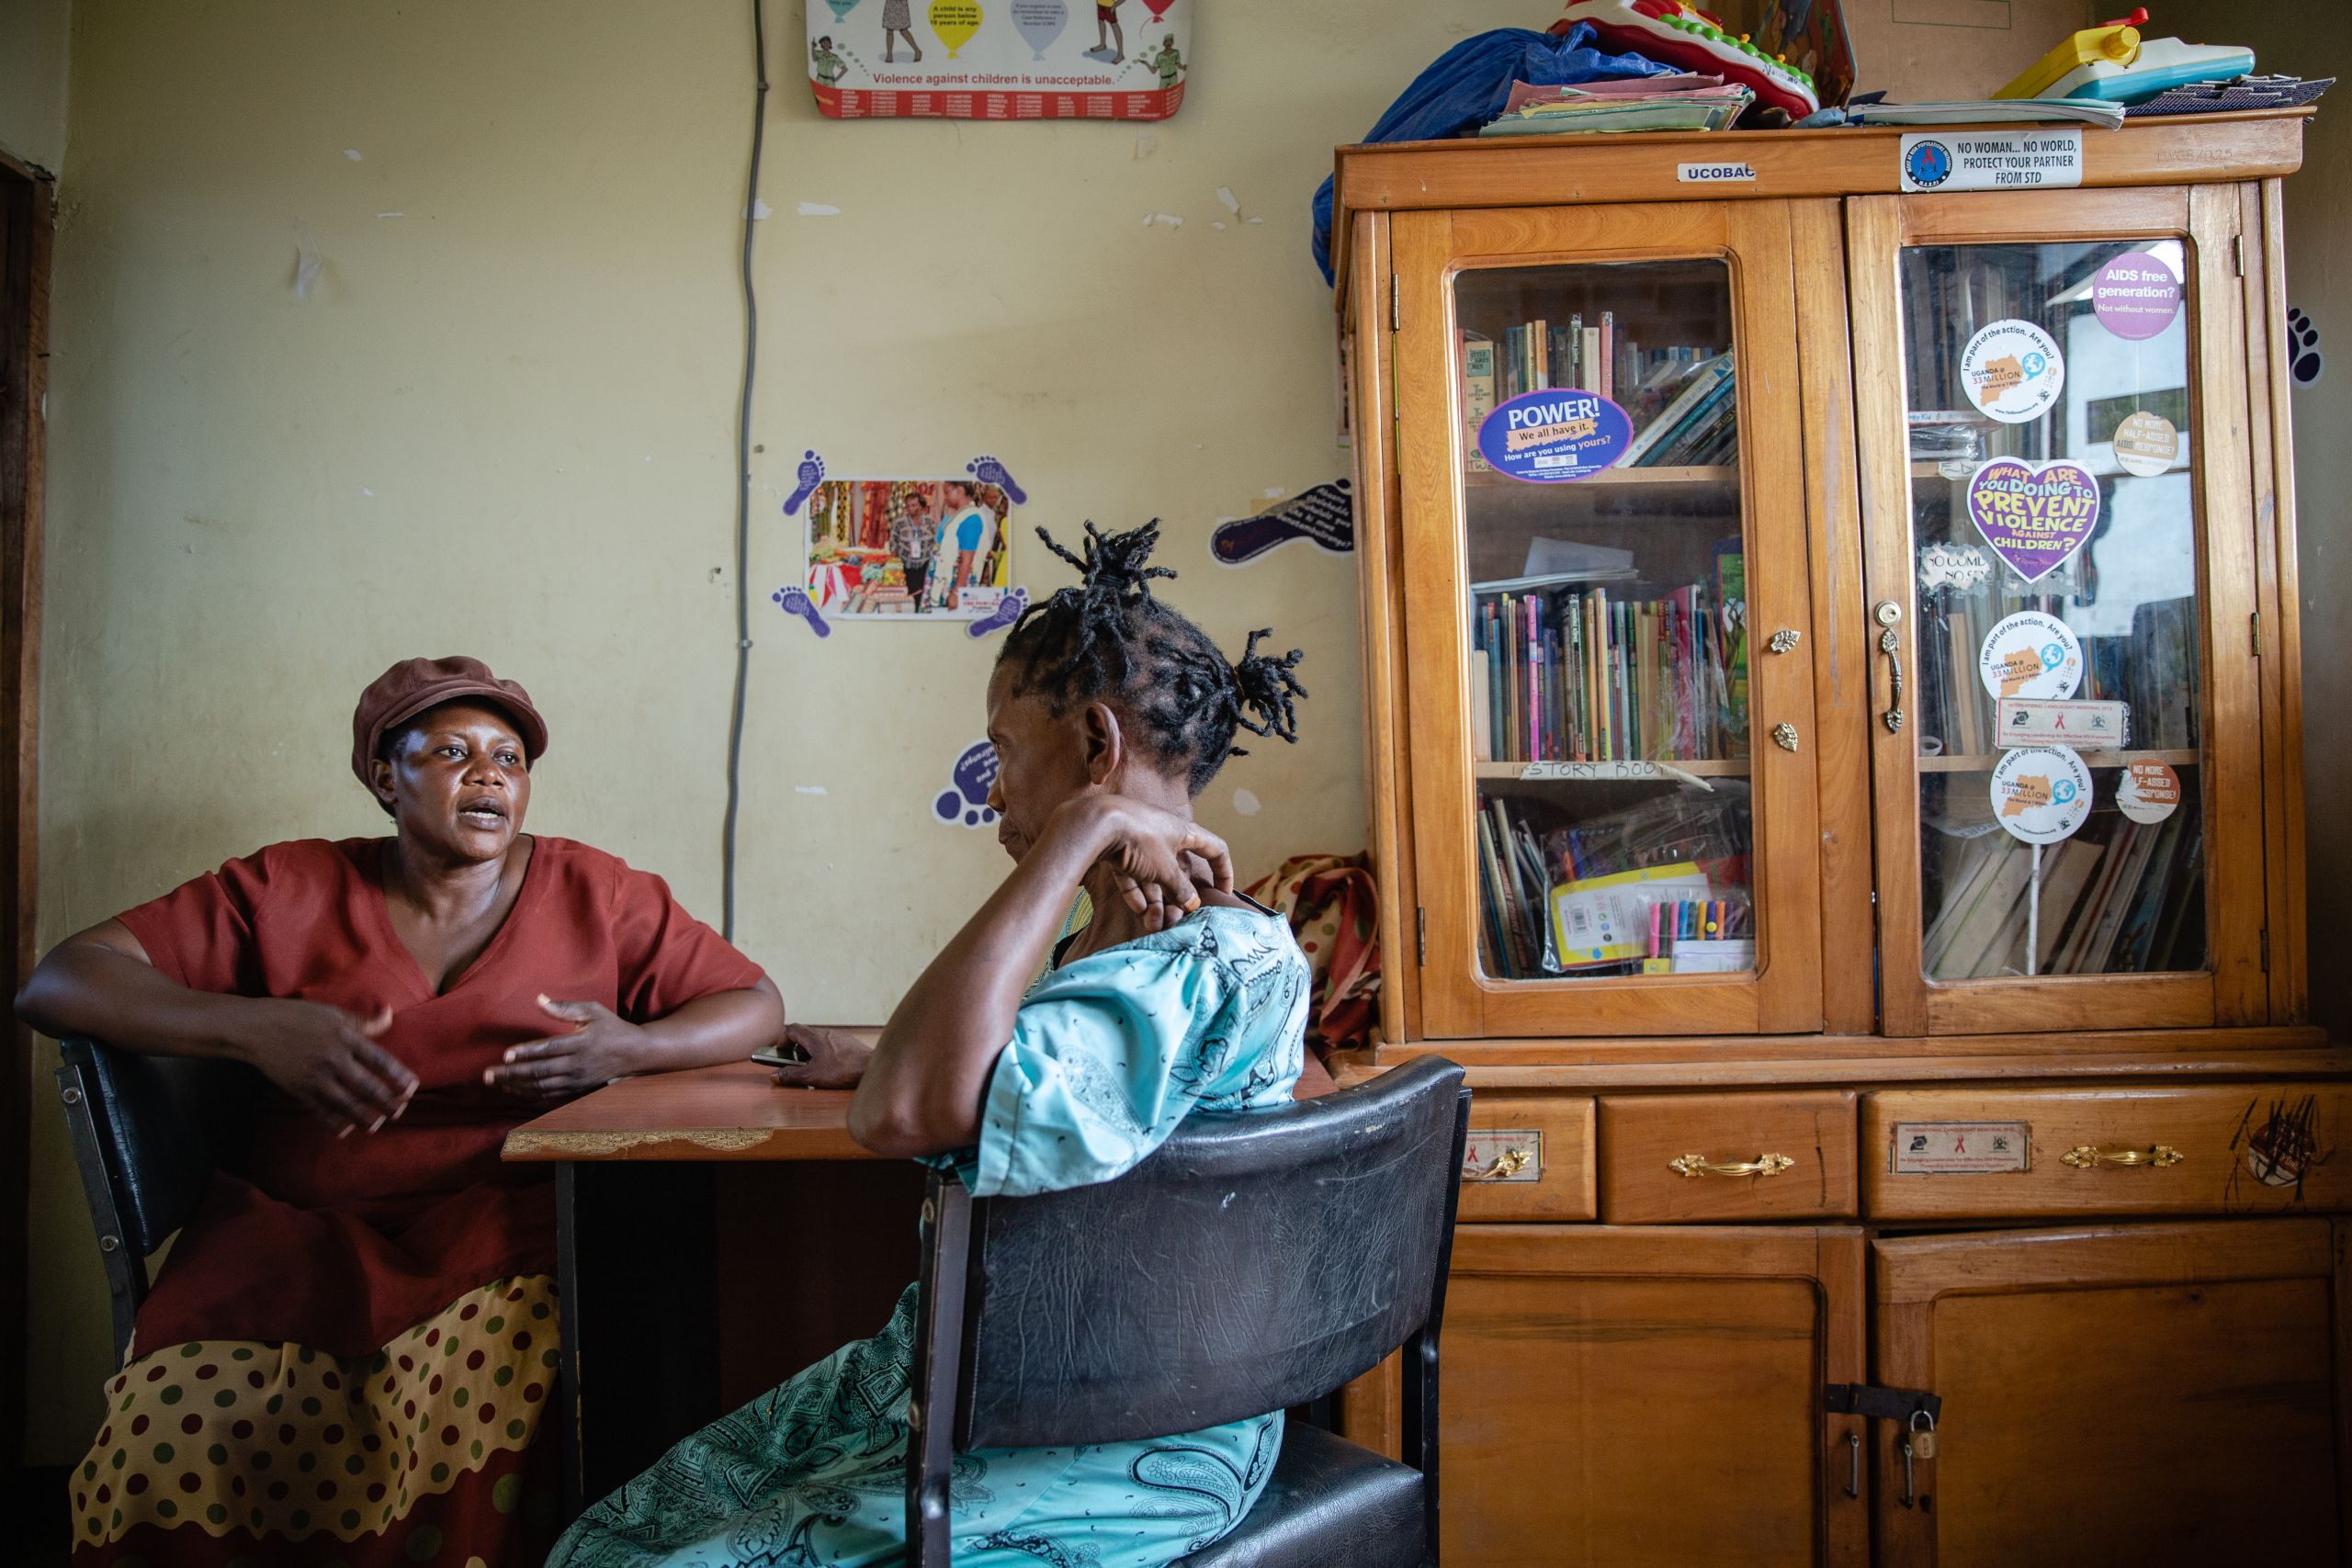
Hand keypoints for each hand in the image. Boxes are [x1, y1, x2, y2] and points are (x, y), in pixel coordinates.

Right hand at [236, 998, 413, 1134]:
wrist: (257, 1029)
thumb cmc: (297, 1017)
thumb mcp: (333, 1014)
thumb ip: (363, 1021)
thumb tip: (389, 1015)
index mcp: (345, 1039)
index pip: (380, 1061)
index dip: (398, 1076)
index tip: (411, 1088)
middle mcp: (334, 1060)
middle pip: (367, 1086)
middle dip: (386, 1102)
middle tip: (399, 1110)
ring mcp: (316, 1078)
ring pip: (345, 1103)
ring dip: (363, 1117)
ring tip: (376, 1124)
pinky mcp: (299, 1090)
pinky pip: (319, 1110)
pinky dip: (332, 1122)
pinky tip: (343, 1129)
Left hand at [484, 995, 651, 1099]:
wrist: (634, 1054)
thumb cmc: (612, 1027)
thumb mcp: (593, 1010)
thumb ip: (565, 1007)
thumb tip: (539, 999)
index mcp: (581, 1043)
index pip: (549, 1049)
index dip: (527, 1052)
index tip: (507, 1054)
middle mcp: (577, 1064)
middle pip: (540, 1071)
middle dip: (512, 1073)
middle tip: (489, 1073)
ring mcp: (577, 1080)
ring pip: (542, 1086)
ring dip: (516, 1085)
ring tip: (496, 1082)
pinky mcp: (577, 1089)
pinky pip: (549, 1094)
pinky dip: (530, 1093)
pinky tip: (515, 1089)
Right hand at [769, 1023, 875, 1090]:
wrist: (871, 1067)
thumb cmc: (843, 1069)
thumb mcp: (812, 1075)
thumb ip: (791, 1075)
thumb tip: (774, 1076)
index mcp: (814, 1037)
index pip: (791, 1029)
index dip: (782, 1040)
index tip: (780, 1053)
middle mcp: (826, 1033)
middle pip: (804, 1034)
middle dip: (795, 1048)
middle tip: (794, 1063)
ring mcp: (838, 1037)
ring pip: (818, 1040)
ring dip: (810, 1052)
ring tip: (810, 1067)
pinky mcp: (848, 1044)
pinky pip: (831, 1045)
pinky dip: (824, 1054)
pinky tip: (829, 1068)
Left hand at [1073, 795, 1234, 932]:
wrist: (1095, 824)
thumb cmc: (1139, 839)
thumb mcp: (1165, 869)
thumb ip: (1181, 888)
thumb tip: (1192, 903)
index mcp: (1184, 832)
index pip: (1214, 849)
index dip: (1223, 871)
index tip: (1224, 894)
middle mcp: (1164, 834)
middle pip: (1179, 871)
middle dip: (1177, 899)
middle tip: (1173, 921)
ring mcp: (1140, 842)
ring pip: (1154, 877)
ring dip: (1155, 902)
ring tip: (1152, 925)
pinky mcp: (1117, 849)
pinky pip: (1132, 874)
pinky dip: (1136, 892)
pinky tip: (1137, 910)